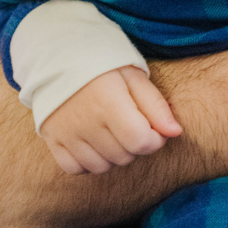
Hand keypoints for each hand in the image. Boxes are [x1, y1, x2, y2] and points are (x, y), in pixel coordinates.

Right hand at [41, 66, 181, 174]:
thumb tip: (175, 132)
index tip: (156, 129)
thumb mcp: (135, 77)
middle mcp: (85, 122)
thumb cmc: (104, 66)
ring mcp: (66, 134)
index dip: (156, 140)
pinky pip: (76, 168)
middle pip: (123, 156)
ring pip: (101, 166)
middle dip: (136, 145)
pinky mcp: (52, 141)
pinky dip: (89, 162)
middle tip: (133, 125)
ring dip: (114, 155)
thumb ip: (155, 106)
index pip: (139, 140)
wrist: (61, 59)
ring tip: (114, 133)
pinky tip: (96, 144)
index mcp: (108, 102)